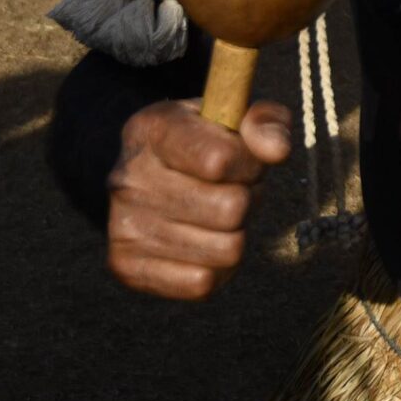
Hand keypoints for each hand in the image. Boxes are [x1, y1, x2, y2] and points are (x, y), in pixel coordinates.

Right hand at [105, 98, 289, 299]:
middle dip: (247, 199)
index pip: (220, 161)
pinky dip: (217, 268)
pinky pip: (202, 284)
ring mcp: (123, 226)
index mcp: (153, 130)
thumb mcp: (237, 116)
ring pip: (226, 249)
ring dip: (236, 233)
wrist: (151, 178)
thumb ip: (267, 122)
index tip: (242, 158)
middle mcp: (128, 179)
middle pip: (230, 209)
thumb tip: (277, 151)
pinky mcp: (126, 267)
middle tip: (233, 190)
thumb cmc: (206, 144)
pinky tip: (206, 242)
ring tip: (219, 214)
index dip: (249, 163)